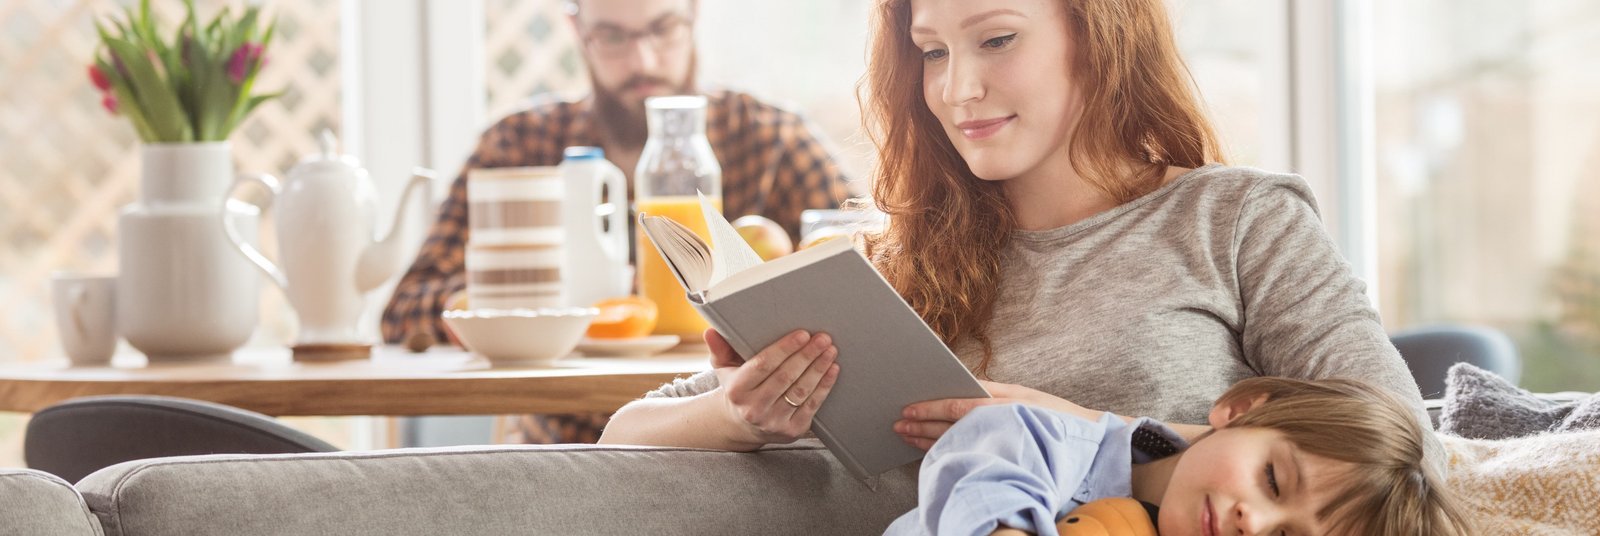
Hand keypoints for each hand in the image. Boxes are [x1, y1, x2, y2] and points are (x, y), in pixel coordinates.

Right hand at [706, 328, 840, 446]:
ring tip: (830, 351)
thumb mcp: (724, 369)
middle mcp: (753, 408)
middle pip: (785, 377)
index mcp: (736, 390)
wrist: (743, 425)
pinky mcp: (791, 430)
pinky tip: (832, 370)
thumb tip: (710, 331)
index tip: (803, 334)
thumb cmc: (737, 388)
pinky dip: (824, 386)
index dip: (785, 349)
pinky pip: (811, 406)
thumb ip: (720, 348)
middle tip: (823, 338)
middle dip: (807, 355)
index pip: (763, 365)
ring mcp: (773, 422)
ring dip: (818, 369)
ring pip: (801, 391)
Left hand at [894, 381, 1098, 449]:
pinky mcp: (1010, 454)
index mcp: (1003, 399)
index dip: (930, 408)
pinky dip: (951, 453)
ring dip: (929, 440)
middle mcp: (1001, 418)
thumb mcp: (1023, 395)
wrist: (1089, 438)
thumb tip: (959, 388)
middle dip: (922, 425)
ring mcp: (1004, 438)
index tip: (908, 409)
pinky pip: (972, 455)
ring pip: (958, 440)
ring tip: (907, 437)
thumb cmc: (1053, 415)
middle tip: (898, 425)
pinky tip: (935, 453)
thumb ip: (991, 393)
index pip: (957, 405)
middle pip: (952, 424)